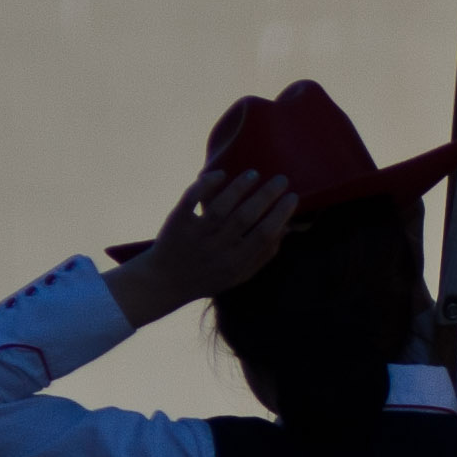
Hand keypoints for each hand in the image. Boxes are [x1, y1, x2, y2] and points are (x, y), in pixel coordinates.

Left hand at [106, 168, 297, 326]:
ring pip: (220, 206)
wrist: (164, 282)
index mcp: (235, 263)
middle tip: (281, 179)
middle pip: (245, 217)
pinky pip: (191, 199)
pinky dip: (206, 184)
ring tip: (254, 174)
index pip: (264, 235)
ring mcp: (195, 235)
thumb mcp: (239, 275)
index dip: (281, 214)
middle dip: (266, 195)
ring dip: (240, 187)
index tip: (293, 197)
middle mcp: (216, 249)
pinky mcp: (177, 222)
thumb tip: (286, 228)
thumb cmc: (208, 277)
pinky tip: (221, 174)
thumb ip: (263, 255)